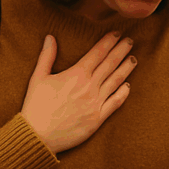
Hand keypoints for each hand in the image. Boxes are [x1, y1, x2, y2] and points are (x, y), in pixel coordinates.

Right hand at [20, 32, 135, 153]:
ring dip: (126, 68)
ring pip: (116, 81)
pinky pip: (115, 103)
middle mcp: (89, 86)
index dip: (109, 41)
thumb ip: (47, 56)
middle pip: (110, 64)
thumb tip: (51, 37)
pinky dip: (123, 93)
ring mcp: (96, 103)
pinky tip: (128, 86)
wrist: (38, 136)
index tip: (118, 33)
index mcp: (76, 74)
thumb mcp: (38, 78)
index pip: (97, 53)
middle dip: (121, 51)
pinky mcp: (98, 118)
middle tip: (130, 41)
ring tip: (133, 59)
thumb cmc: (35, 106)